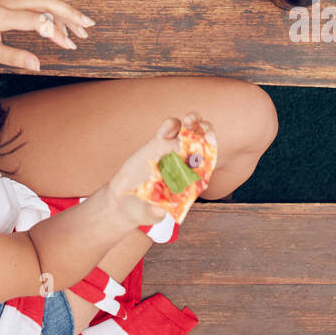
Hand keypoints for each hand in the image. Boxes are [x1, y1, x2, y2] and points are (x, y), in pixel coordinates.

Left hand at [0, 0, 94, 70]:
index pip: (36, 20)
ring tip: (82, 30)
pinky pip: (40, 0)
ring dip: (66, 13)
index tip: (68, 45)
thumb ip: (12, 58)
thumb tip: (37, 66)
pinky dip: (55, 11)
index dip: (54, 32)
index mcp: (2, 14)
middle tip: (88, 27)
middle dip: (70, 13)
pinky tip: (64, 25)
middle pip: (47, 1)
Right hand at [108, 112, 207, 226]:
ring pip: (188, 132)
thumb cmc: (140, 210)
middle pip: (202, 143)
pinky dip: (170, 125)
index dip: (211, 150)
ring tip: (188, 120)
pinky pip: (169, 129)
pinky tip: (165, 130)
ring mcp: (172, 151)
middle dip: (205, 132)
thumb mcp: (146, 214)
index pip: (207, 162)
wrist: (124, 200)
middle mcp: (185, 163)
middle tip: (201, 127)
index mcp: (190, 180)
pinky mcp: (157, 143)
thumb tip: (158, 212)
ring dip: (192, 123)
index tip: (210, 140)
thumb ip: (153, 214)